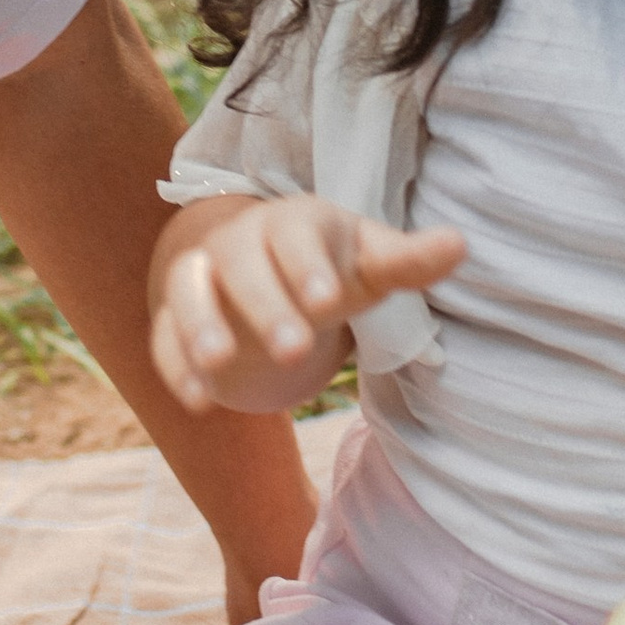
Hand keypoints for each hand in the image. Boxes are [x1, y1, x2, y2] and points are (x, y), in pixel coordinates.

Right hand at [152, 197, 464, 416]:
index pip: (298, 239)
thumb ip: (408, 261)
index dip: (310, 267)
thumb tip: (460, 245)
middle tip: (294, 349)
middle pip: (244, 266)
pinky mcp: (173, 317)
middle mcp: (241, 244)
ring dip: (202, 326)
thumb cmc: (327, 266)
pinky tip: (197, 400)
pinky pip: (164, 335)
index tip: (329, 301)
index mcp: (294, 224)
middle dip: (266, 306)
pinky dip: (175, 365)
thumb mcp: (366, 263)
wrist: (259, 266)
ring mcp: (202, 279)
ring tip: (221, 365)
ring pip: (190, 293)